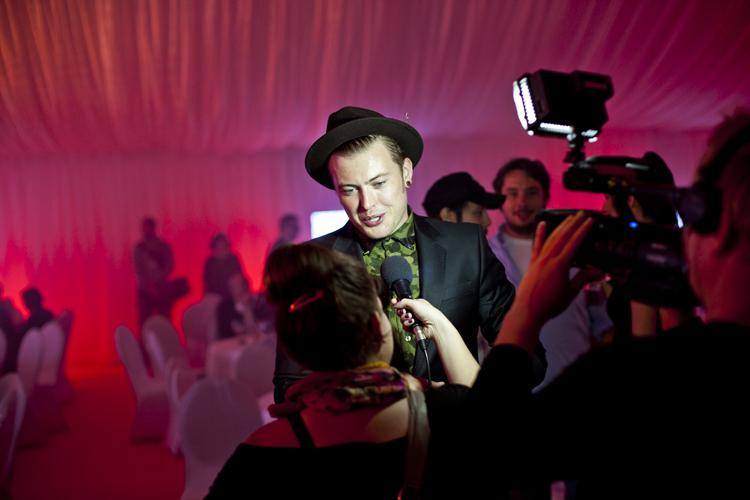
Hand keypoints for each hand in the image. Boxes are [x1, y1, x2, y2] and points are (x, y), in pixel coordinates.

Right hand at [392, 297, 447, 339]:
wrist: (434, 325)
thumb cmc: (429, 313)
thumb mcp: (415, 303)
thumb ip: (403, 301)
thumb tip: (395, 303)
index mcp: (416, 304)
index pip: (404, 302)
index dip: (398, 302)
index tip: (393, 302)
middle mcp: (414, 312)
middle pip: (401, 311)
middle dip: (402, 312)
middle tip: (406, 312)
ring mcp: (413, 320)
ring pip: (402, 319)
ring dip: (406, 319)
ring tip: (412, 319)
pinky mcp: (412, 328)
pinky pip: (404, 326)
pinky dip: (408, 325)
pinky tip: (413, 324)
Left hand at [515, 212, 597, 328]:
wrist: (527, 311)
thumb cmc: (550, 305)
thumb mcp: (570, 292)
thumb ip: (583, 279)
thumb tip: (599, 272)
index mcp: (560, 265)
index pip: (574, 243)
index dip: (583, 230)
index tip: (590, 221)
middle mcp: (548, 258)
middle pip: (563, 236)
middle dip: (574, 224)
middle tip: (582, 214)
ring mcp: (538, 259)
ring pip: (551, 238)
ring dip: (561, 226)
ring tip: (570, 217)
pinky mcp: (532, 263)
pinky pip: (536, 245)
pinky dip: (540, 234)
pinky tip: (542, 224)